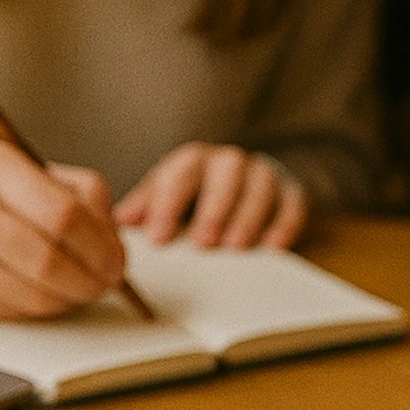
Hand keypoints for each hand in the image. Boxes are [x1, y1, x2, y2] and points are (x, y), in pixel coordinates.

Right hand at [0, 143, 127, 317]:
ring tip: (82, 288)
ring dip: (72, 299)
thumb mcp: (31, 172)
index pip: (65, 214)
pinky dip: (43, 308)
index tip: (117, 260)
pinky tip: (48, 293)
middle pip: (50, 260)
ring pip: (35, 295)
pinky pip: (15, 312)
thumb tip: (114, 247)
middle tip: (107, 282)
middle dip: (92, 279)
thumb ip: (84, 197)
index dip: (102, 246)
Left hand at [115, 144, 307, 248]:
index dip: (167, 205)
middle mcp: (228, 162)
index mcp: (193, 161)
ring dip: (248, 215)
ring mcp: (261, 174)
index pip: (179, 176)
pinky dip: (285, 222)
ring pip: (260, 185)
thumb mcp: (165, 197)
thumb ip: (145, 208)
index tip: (158, 238)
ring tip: (237, 247)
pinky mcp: (290, 191)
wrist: (243, 184)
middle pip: (224, 175)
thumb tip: (118, 222)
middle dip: (213, 208)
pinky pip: (292, 201)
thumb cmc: (195, 198)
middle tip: (203, 242)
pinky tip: (274, 246)